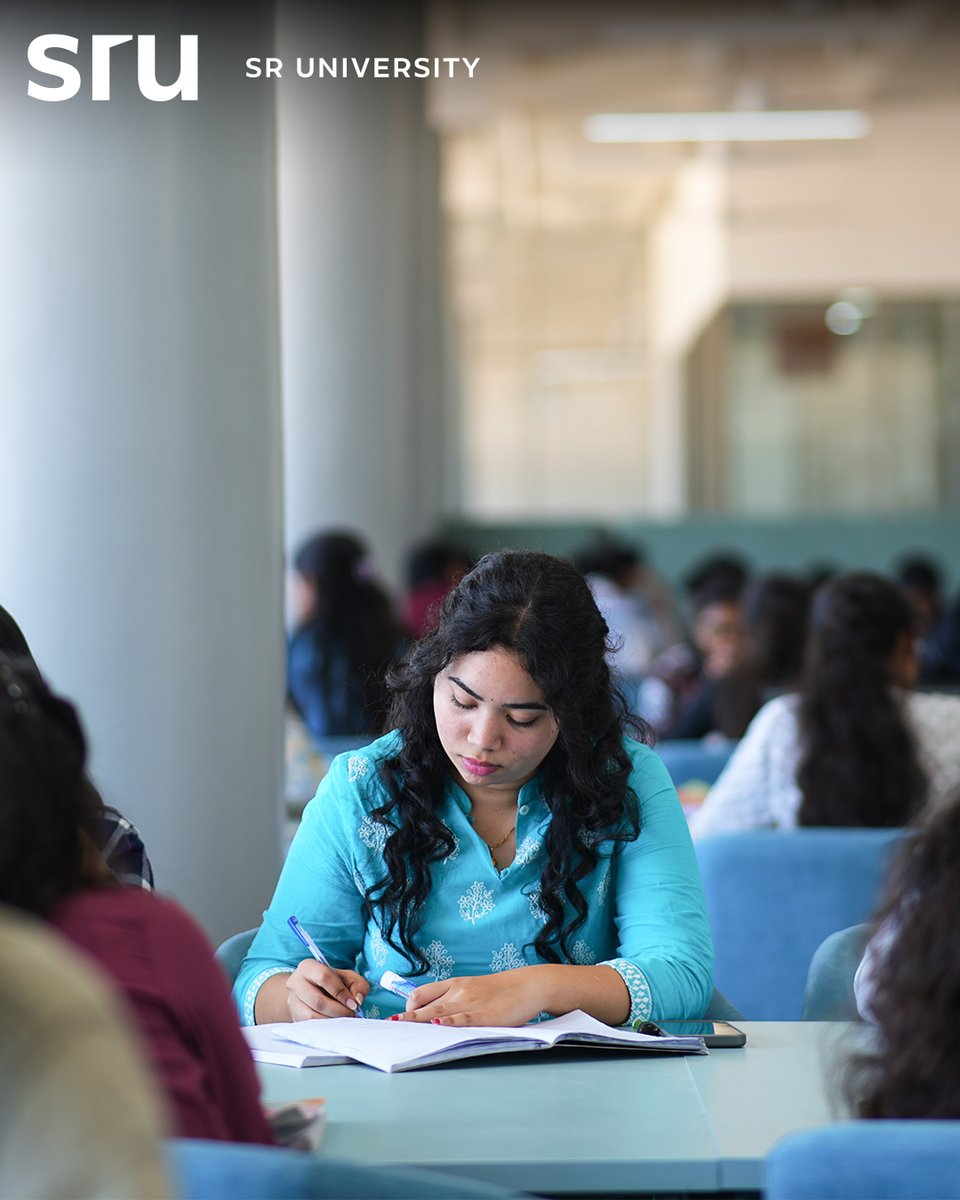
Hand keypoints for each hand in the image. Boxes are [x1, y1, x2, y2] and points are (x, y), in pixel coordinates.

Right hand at [285, 958, 368, 1020]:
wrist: (312, 990)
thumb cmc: (332, 982)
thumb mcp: (348, 977)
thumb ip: (358, 985)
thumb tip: (358, 1000)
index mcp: (308, 967)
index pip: (323, 977)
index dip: (340, 992)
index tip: (353, 1003)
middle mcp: (295, 982)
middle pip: (317, 1001)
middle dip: (338, 1010)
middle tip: (351, 1014)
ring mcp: (292, 1001)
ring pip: (312, 1016)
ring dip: (332, 1021)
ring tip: (345, 1019)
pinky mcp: (293, 1016)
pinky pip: (309, 1025)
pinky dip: (325, 1027)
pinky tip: (335, 1023)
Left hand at [391, 969, 542, 1027]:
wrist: (526, 986)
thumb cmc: (500, 991)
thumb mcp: (473, 988)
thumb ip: (454, 998)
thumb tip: (434, 1016)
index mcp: (454, 984)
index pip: (423, 992)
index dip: (409, 1005)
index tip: (399, 1017)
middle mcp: (458, 991)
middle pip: (426, 1004)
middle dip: (407, 1016)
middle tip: (391, 1026)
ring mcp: (470, 1002)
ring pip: (439, 1012)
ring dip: (420, 1021)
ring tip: (404, 1026)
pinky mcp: (483, 1015)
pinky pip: (462, 1019)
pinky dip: (449, 1023)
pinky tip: (439, 1027)